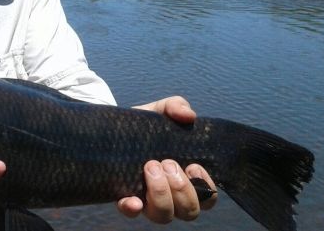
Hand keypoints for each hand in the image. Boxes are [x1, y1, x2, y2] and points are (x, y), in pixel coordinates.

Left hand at [116, 96, 217, 222]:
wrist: (115, 127)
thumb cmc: (147, 124)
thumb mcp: (161, 110)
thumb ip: (176, 107)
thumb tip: (189, 116)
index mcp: (186, 177)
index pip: (207, 197)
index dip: (205, 187)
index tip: (193, 166)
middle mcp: (171, 195)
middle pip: (188, 211)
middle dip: (180, 188)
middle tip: (166, 162)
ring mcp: (148, 200)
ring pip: (164, 216)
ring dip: (161, 194)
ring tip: (150, 167)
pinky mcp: (125, 198)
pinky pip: (130, 213)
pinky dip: (133, 208)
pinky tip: (131, 199)